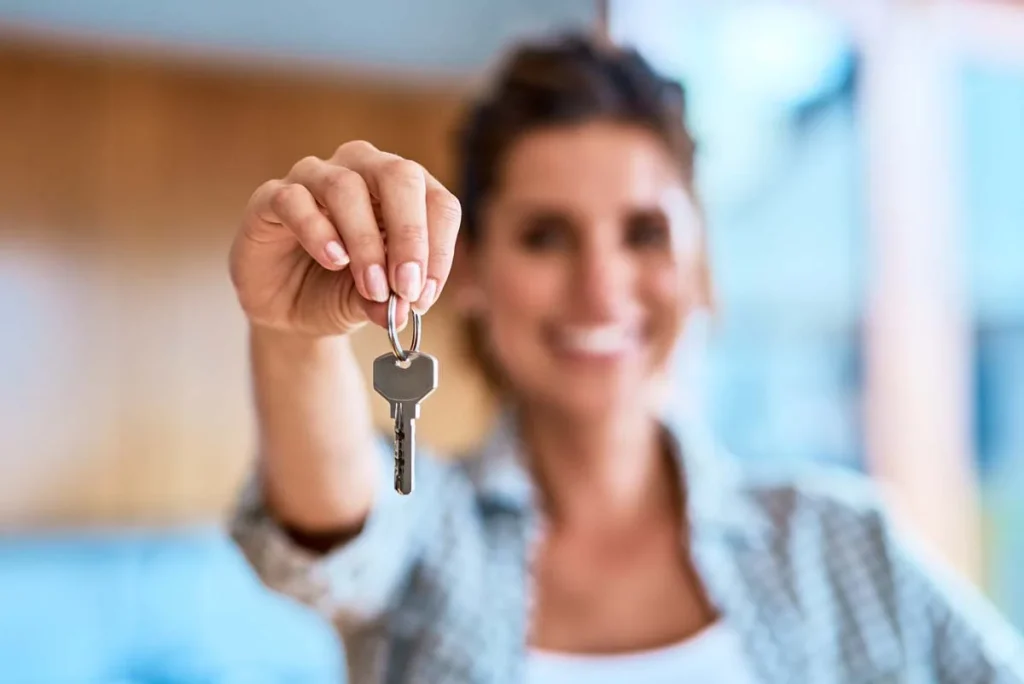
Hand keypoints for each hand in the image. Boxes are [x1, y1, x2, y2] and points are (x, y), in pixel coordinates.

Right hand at [230, 141, 460, 336]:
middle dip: (410, 235)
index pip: (438, 202)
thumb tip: (400, 310)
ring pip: (346, 186)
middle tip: (406, 286)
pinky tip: (332, 260)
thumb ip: (390, 301)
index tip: (423, 295)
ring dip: (365, 242)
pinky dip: (317, 231)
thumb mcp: (373, 302)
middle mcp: (362, 171)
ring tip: (371, 287)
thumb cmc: (340, 290)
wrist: (288, 306)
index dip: (440, 249)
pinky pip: (294, 199)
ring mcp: (314, 177)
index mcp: (402, 191)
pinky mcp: (272, 197)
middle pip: (399, 176)